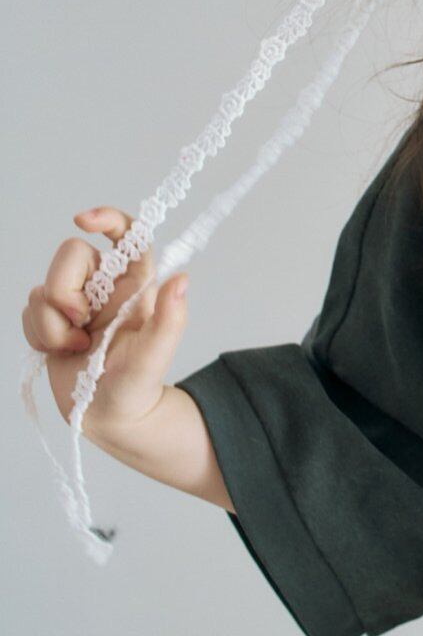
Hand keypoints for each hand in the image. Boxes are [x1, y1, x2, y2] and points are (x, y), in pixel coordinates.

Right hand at [22, 207, 189, 437]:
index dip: (107, 218)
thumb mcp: (155, 356)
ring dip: (52, 324)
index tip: (83, 220)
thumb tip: (181, 279)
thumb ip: (170, 320)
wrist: (108, 417)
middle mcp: (104, 287)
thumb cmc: (137, 387)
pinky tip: (61, 352)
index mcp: (134, 285)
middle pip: (69, 254)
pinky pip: (28, 310)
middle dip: (64, 290)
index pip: (126, 234)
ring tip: (77, 349)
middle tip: (81, 324)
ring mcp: (75, 302)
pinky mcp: (51, 320)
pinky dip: (39, 335)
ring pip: (43, 288)